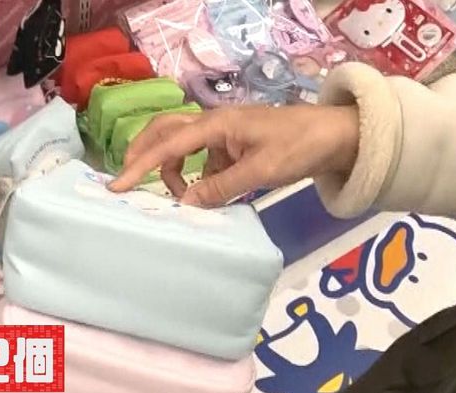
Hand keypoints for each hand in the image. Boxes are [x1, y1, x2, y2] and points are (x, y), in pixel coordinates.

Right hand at [108, 105, 359, 207]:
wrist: (336, 137)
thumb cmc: (299, 147)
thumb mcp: (260, 171)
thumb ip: (221, 188)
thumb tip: (186, 205)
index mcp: (216, 124)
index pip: (168, 144)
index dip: (141, 166)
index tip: (118, 186)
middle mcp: (213, 124)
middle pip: (165, 133)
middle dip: (143, 155)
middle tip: (127, 181)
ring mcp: (223, 135)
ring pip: (181, 147)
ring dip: (171, 169)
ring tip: (177, 197)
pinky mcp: (233, 147)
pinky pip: (203, 160)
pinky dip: (195, 176)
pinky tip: (203, 194)